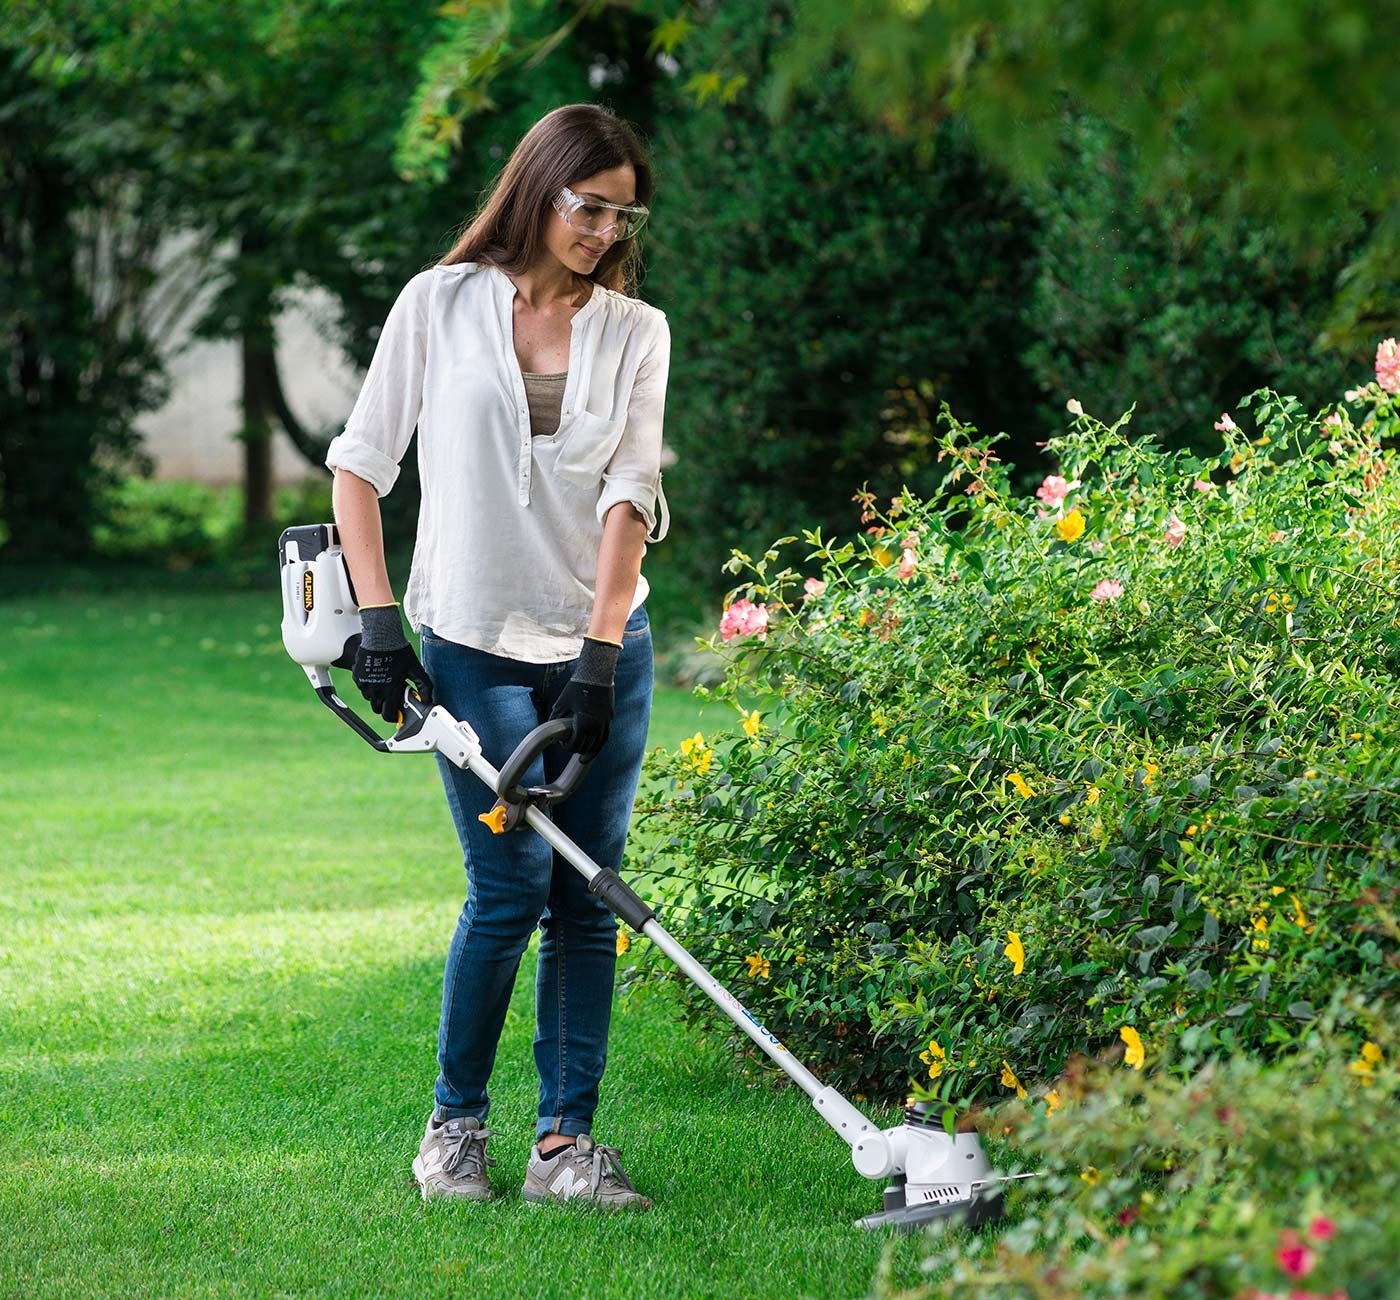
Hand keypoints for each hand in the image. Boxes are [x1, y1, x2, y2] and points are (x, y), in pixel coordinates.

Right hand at [352, 603, 433, 722]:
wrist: (381, 636)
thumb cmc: (400, 651)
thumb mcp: (416, 669)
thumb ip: (424, 686)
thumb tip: (428, 700)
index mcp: (389, 690)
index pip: (387, 715)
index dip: (394, 716)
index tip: (398, 711)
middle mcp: (374, 690)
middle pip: (378, 709)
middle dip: (386, 705)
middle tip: (393, 694)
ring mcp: (364, 683)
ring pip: (369, 698)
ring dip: (377, 695)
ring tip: (386, 682)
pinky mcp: (357, 676)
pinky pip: (363, 687)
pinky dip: (369, 685)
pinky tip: (378, 674)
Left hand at [548, 635, 619, 758]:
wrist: (596, 673)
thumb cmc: (577, 686)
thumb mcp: (562, 702)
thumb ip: (555, 717)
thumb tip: (550, 728)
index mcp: (583, 723)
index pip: (575, 745)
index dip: (566, 746)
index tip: (562, 743)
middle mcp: (596, 726)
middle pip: (586, 747)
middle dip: (576, 748)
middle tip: (569, 745)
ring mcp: (605, 722)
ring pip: (599, 745)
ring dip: (590, 751)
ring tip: (584, 757)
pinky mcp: (610, 718)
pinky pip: (606, 736)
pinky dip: (600, 744)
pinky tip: (596, 747)